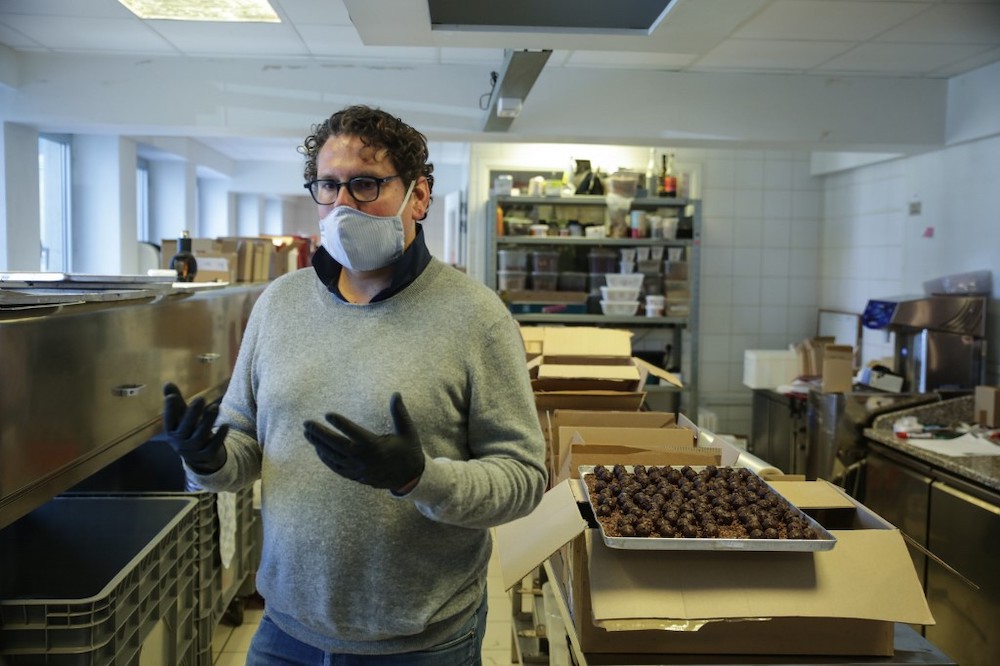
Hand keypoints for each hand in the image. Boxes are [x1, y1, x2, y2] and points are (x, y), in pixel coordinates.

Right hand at [162, 383, 228, 473]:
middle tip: (200, 398)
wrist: (198, 456)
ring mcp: (192, 451)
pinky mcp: (206, 456)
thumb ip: (176, 401)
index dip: (169, 410)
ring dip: (208, 421)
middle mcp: (179, 443)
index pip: (168, 420)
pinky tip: (226, 425)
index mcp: (171, 431)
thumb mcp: (181, 416)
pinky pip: (212, 448)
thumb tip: (167, 383)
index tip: (172, 397)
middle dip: (192, 414)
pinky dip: (219, 437)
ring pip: (199, 437)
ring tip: (215, 407)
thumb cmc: (188, 429)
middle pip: (184, 429)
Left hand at [303, 393, 424, 491]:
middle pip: (337, 445)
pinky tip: (318, 449)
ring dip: (319, 445)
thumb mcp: (407, 430)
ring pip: (333, 457)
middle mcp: (364, 459)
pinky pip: (336, 468)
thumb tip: (396, 393)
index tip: (327, 414)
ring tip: (307, 433)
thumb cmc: (408, 450)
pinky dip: (326, 459)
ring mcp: (358, 470)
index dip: (340, 423)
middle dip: (320, 434)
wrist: (409, 478)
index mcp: (376, 446)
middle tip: (307, 423)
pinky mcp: (356, 476)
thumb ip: (399, 412)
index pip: (353, 433)